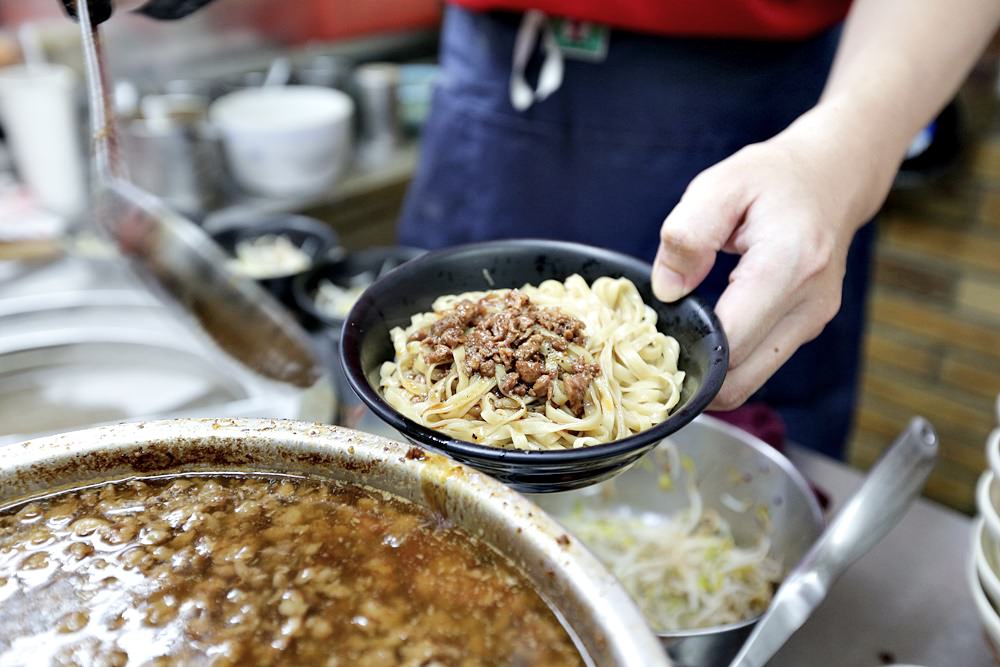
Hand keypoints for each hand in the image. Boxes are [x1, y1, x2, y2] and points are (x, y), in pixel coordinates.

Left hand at [652, 107, 893, 410]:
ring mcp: (812, 322)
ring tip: (679, 343)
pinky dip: (728, 364)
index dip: (687, 352)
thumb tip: (668, 290)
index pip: (731, 342)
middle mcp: (808, 304)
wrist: (831, 177)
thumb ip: (688, 234)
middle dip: (693, 376)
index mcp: (787, 266)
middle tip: (656, 352)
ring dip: (711, 375)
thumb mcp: (720, 185)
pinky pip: (758, 366)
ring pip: (749, 382)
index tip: (651, 341)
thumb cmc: (772, 179)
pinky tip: (705, 336)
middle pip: (739, 379)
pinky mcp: (807, 329)